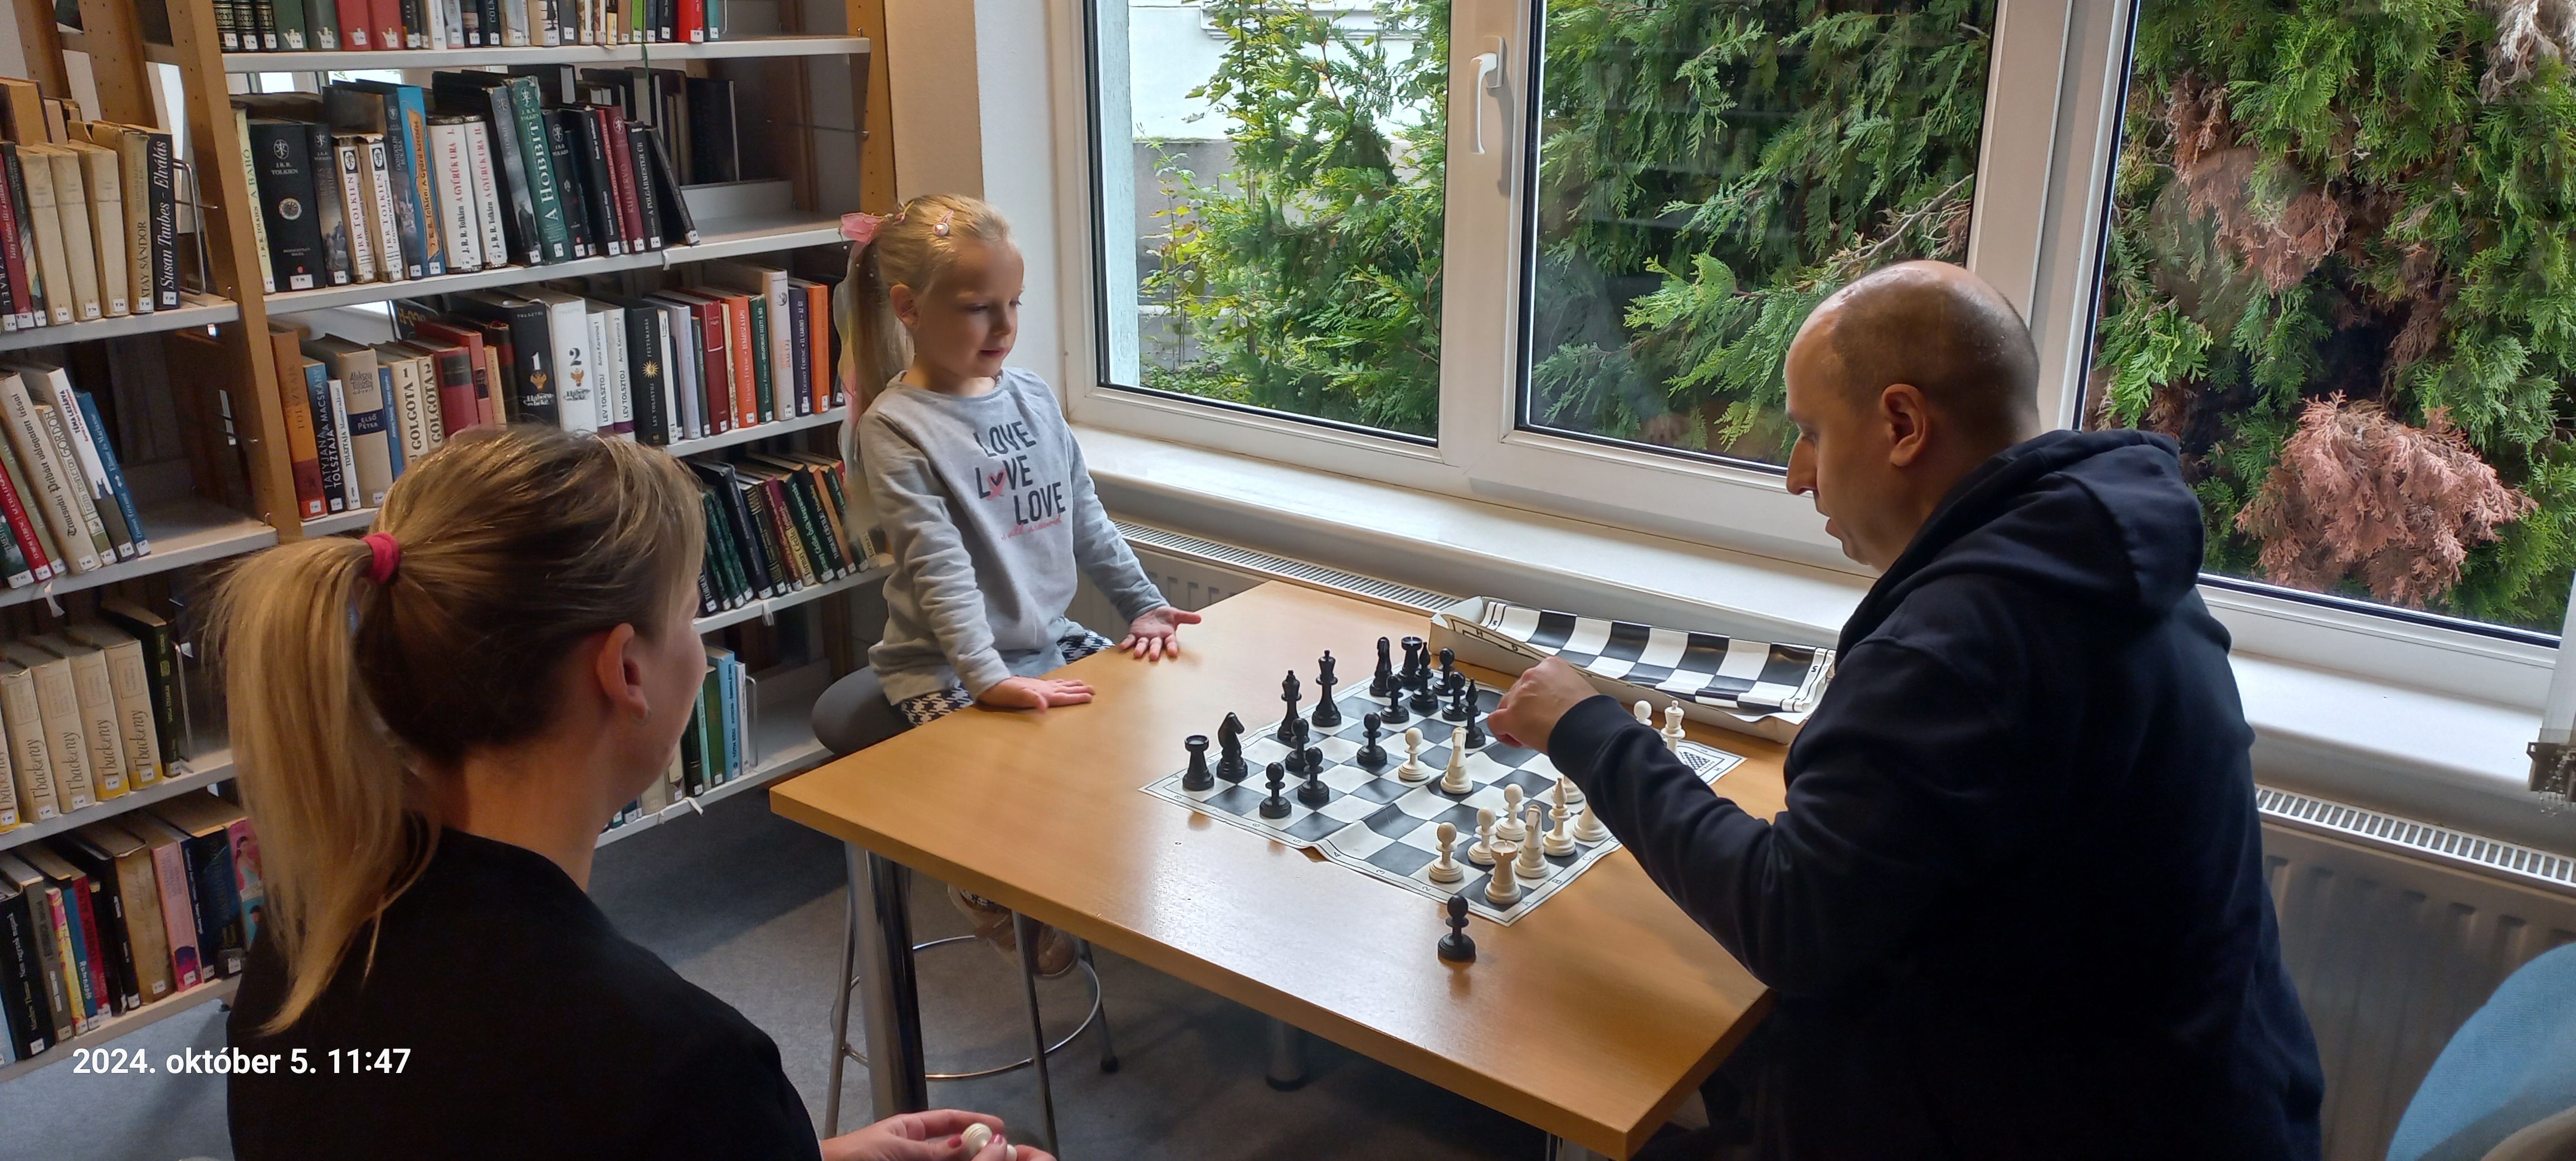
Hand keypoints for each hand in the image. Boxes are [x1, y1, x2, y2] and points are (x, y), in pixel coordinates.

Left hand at [820, 1110, 1054, 1160]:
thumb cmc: (854, 1157)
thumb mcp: (897, 1149)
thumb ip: (936, 1150)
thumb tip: (974, 1143)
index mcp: (909, 1129)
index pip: (949, 1121)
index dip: (976, 1122)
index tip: (1001, 1128)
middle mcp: (913, 1148)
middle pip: (954, 1147)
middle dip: (978, 1149)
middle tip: (1005, 1153)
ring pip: (946, 1160)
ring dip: (967, 1160)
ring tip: (992, 1160)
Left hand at [976, 676, 1094, 712]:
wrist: (991, 683)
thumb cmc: (1004, 694)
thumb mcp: (1018, 697)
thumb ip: (1033, 700)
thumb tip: (1045, 707)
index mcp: (1043, 694)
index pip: (1064, 696)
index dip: (1078, 697)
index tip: (1091, 696)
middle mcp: (1044, 689)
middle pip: (1066, 689)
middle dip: (1080, 690)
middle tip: (1093, 689)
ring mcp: (1039, 685)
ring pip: (1060, 685)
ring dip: (1072, 685)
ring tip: (1082, 683)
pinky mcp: (1033, 684)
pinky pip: (1053, 683)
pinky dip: (1061, 683)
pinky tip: (1060, 683)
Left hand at [1118, 605, 1203, 660]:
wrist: (1150, 612)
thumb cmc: (1164, 615)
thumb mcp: (1176, 614)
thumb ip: (1187, 617)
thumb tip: (1200, 618)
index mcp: (1167, 635)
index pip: (1171, 642)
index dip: (1172, 647)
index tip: (1173, 653)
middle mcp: (1156, 638)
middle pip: (1156, 645)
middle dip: (1155, 650)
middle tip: (1154, 656)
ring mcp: (1145, 638)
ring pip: (1143, 645)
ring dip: (1140, 649)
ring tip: (1137, 654)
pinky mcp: (1135, 635)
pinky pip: (1130, 640)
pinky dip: (1127, 643)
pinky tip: (1123, 647)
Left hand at [1485, 656, 1599, 750]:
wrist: (1587, 727)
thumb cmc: (1589, 714)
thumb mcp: (1580, 691)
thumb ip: (1565, 691)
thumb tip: (1565, 704)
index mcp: (1551, 666)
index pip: (1535, 678)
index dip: (1537, 696)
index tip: (1544, 706)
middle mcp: (1532, 676)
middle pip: (1518, 692)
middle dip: (1526, 708)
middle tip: (1539, 723)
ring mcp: (1519, 695)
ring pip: (1506, 706)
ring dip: (1516, 720)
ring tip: (1532, 734)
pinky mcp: (1511, 715)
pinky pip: (1495, 722)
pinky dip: (1503, 733)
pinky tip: (1516, 740)